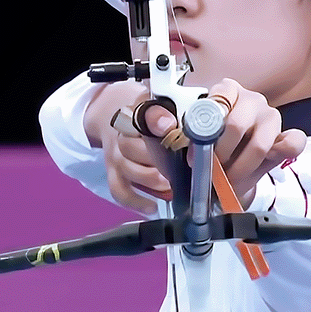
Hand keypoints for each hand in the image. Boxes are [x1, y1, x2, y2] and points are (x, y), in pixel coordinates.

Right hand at [84, 82, 173, 214]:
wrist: (115, 114)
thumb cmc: (147, 113)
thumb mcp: (163, 104)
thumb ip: (178, 114)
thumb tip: (197, 132)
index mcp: (138, 111)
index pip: (145, 114)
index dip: (157, 120)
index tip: (170, 126)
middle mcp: (123, 133)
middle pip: (132, 147)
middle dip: (157, 159)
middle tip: (178, 165)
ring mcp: (115, 154)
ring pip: (127, 169)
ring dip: (150, 180)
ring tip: (170, 185)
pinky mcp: (112, 171)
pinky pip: (119, 190)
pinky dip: (135, 201)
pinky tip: (152, 207)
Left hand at [144, 78, 305, 207]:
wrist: (208, 175)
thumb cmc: (190, 148)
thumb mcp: (166, 133)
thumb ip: (156, 121)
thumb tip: (164, 123)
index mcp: (223, 91)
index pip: (219, 100)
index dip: (203, 132)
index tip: (191, 156)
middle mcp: (249, 100)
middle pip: (238, 125)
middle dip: (221, 155)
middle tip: (210, 173)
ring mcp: (270, 119)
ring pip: (262, 141)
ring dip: (241, 168)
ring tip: (228, 180)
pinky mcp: (284, 138)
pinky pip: (294, 141)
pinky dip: (282, 154)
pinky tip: (265, 165)